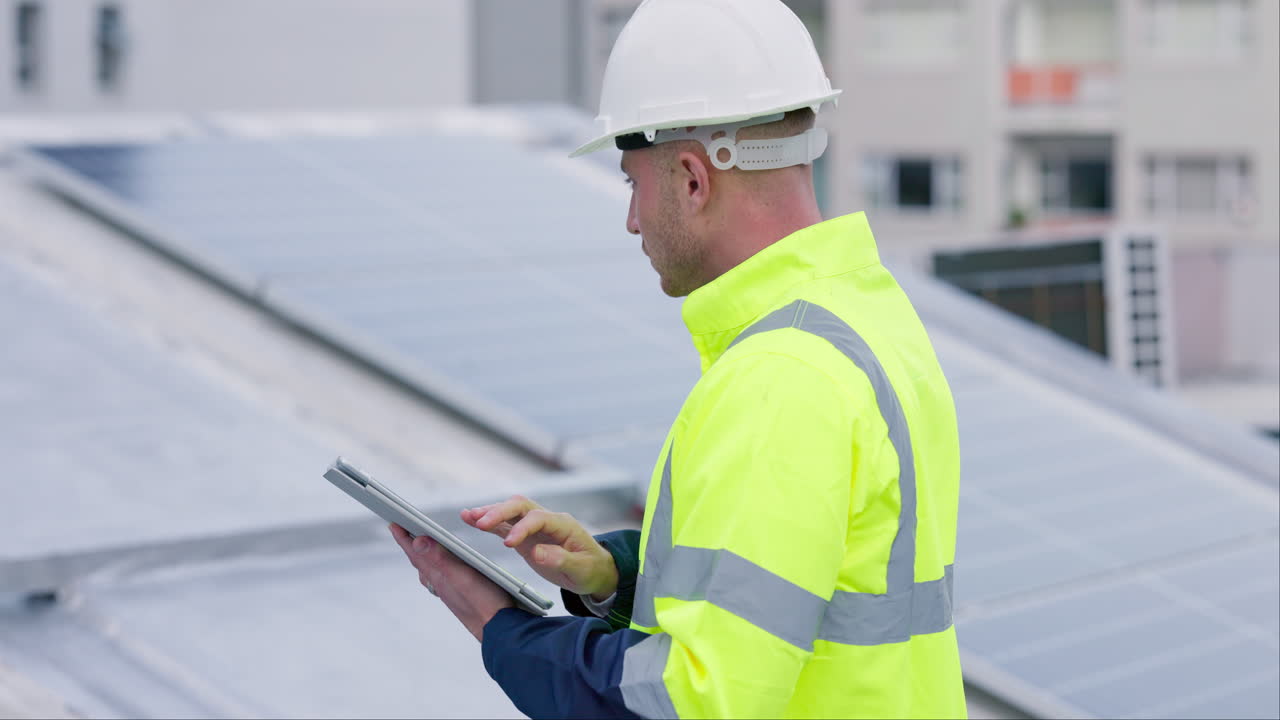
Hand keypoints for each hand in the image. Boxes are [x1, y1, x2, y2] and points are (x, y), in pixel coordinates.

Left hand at [389, 523, 513, 641]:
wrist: (499, 631)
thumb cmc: (485, 604)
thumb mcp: (463, 576)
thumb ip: (440, 558)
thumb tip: (417, 540)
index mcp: (439, 577)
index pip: (416, 554)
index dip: (403, 538)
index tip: (392, 524)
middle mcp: (440, 585)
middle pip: (420, 561)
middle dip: (410, 544)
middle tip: (400, 531)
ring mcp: (449, 592)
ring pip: (429, 571)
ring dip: (422, 556)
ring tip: (417, 546)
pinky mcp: (459, 596)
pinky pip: (441, 578)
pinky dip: (436, 567)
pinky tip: (443, 569)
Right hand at [461, 496, 618, 600]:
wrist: (594, 569)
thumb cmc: (590, 569)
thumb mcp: (581, 570)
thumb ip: (561, 560)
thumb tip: (536, 552)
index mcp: (563, 525)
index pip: (538, 518)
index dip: (522, 528)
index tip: (508, 544)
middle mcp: (547, 520)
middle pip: (521, 506)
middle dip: (500, 512)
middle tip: (480, 522)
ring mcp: (535, 526)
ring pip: (510, 511)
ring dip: (490, 512)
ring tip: (467, 516)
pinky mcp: (526, 535)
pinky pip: (505, 525)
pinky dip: (489, 521)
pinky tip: (470, 519)